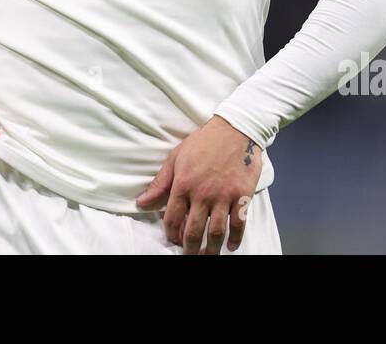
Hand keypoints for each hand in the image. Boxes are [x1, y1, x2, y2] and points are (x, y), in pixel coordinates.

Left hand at [134, 115, 262, 254]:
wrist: (235, 129)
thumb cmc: (203, 142)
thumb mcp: (176, 158)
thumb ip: (160, 183)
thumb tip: (142, 202)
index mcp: (183, 184)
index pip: (173, 219)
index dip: (171, 234)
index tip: (173, 240)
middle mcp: (203, 193)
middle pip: (194, 231)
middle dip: (190, 249)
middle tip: (189, 255)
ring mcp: (224, 196)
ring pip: (216, 232)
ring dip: (211, 249)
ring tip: (208, 255)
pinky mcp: (243, 195)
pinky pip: (239, 224)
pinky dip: (235, 239)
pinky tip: (231, 246)